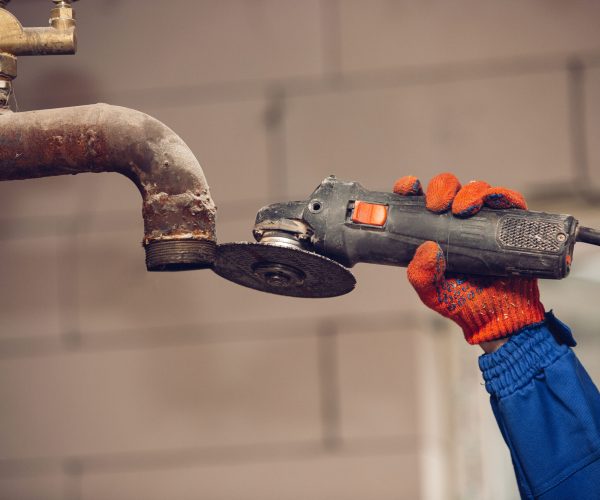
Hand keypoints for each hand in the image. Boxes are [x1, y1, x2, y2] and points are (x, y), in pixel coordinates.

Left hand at [393, 173, 545, 348]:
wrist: (498, 319)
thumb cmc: (461, 303)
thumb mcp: (432, 292)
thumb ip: (422, 274)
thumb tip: (428, 248)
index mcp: (432, 229)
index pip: (417, 198)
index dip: (410, 187)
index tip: (409, 188)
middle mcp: (457, 219)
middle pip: (448, 186)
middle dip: (441, 188)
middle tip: (437, 205)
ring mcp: (485, 220)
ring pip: (477, 189)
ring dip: (469, 192)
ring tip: (463, 209)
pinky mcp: (511, 224)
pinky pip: (509, 200)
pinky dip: (502, 195)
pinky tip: (493, 202)